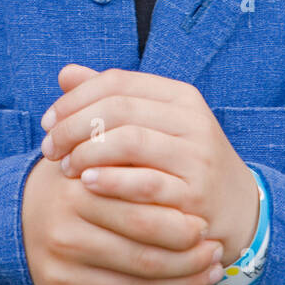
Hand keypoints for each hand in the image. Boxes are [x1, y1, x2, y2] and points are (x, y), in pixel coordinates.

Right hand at [21, 147, 227, 284]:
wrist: (14, 219)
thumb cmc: (71, 185)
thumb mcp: (94, 162)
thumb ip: (131, 165)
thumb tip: (188, 184)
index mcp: (76, 195)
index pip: (143, 217)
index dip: (182, 225)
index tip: (207, 223)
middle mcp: (65, 237)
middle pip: (145, 258)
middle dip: (190, 259)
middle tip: (216, 251)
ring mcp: (62, 275)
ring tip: (211, 275)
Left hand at [40, 65, 260, 268]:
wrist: (236, 210)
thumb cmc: (181, 163)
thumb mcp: (153, 125)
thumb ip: (111, 100)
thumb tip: (65, 74)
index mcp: (180, 96)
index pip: (117, 81)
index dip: (75, 99)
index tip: (48, 121)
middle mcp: (193, 120)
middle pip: (119, 108)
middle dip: (73, 127)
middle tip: (49, 149)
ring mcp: (197, 158)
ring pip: (130, 141)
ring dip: (87, 153)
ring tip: (66, 168)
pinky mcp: (195, 196)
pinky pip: (145, 183)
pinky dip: (110, 181)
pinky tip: (87, 183)